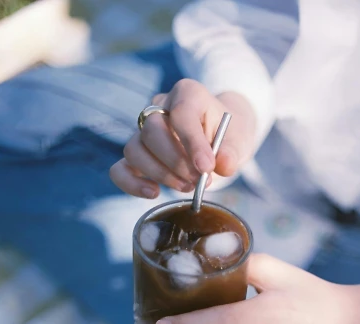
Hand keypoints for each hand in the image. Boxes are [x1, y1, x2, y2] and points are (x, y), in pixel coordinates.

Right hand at [109, 81, 255, 198]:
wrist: (220, 138)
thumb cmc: (227, 136)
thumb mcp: (238, 140)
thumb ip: (232, 152)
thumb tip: (224, 165)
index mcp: (188, 94)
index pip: (181, 113)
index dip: (192, 143)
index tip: (207, 168)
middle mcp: (160, 108)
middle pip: (152, 131)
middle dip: (176, 162)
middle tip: (198, 181)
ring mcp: (144, 131)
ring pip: (134, 149)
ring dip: (159, 174)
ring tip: (187, 187)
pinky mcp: (138, 155)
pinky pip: (120, 168)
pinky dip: (132, 184)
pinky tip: (154, 193)